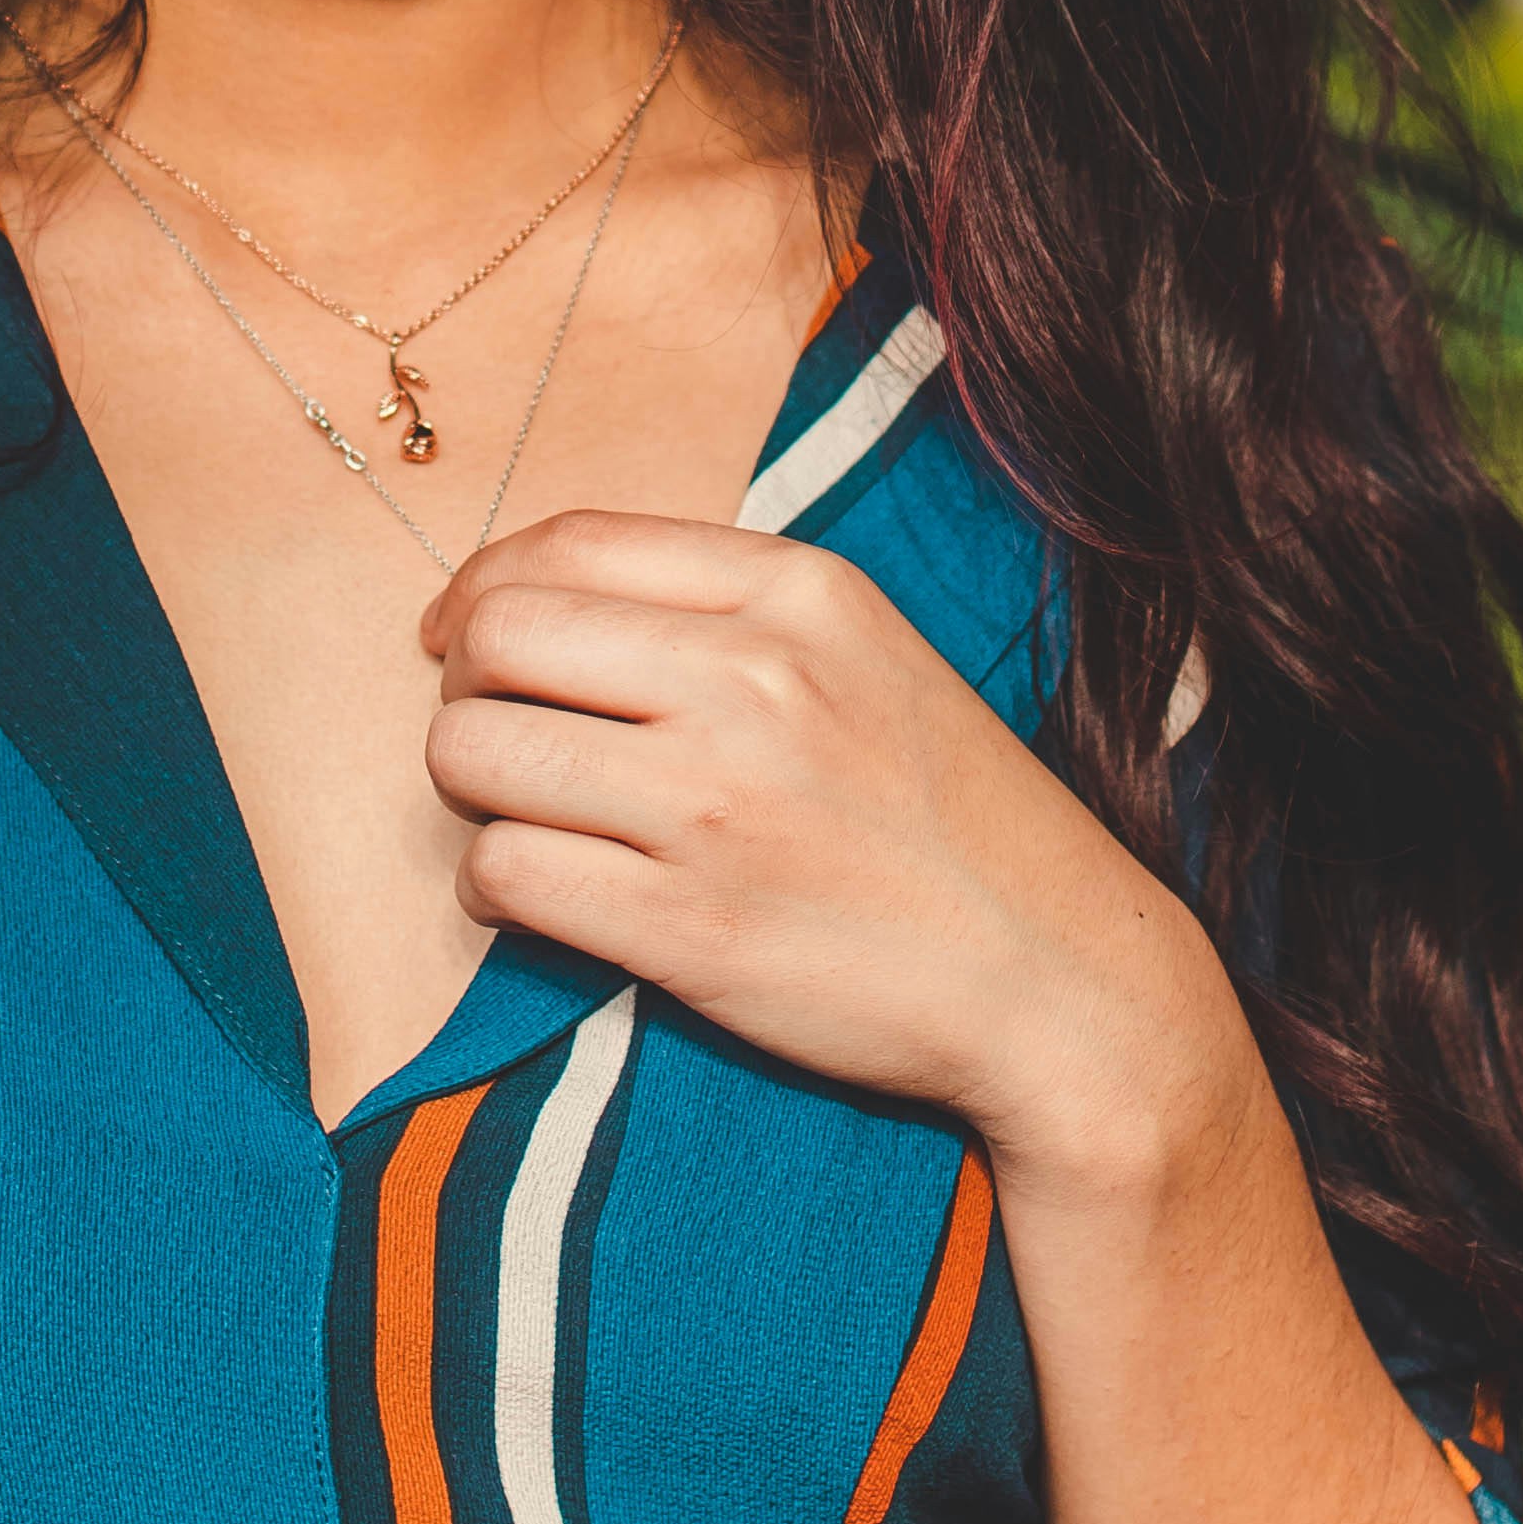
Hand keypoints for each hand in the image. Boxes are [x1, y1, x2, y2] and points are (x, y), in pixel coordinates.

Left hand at [419, 510, 1256, 1217]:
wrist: (1060, 981)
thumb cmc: (951, 818)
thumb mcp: (868, 652)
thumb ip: (728, 610)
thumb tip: (546, 598)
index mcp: (797, 593)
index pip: (563, 541)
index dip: (481, 587)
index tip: (462, 636)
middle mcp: (753, 681)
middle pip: (497, 636)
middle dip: (462, 684)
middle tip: (495, 733)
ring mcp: (716, 807)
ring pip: (474, 752)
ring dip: (469, 790)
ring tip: (525, 817)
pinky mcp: (690, 928)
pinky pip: (504, 873)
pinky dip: (493, 886)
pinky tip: (541, 894)